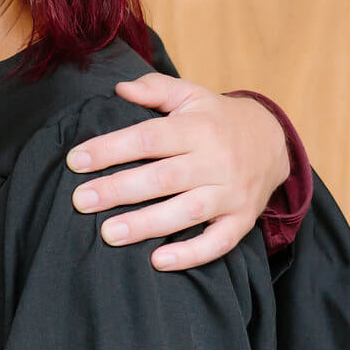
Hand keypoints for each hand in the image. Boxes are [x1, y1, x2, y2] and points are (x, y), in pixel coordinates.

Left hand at [65, 73, 289, 270]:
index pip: (149, 138)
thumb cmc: (216, 119)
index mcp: (199, 128)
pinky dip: (191, 254)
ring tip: (109, 234)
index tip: (76, 161)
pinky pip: (220, 242)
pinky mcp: (242, 219)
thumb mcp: (191, 95)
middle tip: (81, 201)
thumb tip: (119, 88)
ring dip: (147, 224)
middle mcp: (217, 161)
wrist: (274, 142)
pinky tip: (158, 261)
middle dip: (119, 190)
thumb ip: (155, 89)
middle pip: (163, 178)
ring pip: (187, 211)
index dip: (111, 149)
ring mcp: (232, 193)